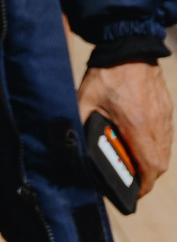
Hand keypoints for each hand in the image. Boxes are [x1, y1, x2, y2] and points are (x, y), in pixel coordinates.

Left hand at [80, 59, 172, 197]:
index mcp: (136, 124)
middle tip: (133, 183)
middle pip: (160, 163)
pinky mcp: (166, 110)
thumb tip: (76, 145)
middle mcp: (156, 124)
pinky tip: (141, 145)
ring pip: (165, 151)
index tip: (134, 193)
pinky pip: (165, 136)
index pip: (149, 165)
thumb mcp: (84, 101)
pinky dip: (156, 147)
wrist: (129, 48)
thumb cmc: (105, 75)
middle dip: (148, 178)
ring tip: (135, 167)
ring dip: (153, 163)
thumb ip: (82, 124)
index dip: (144, 184)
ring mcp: (164, 117)